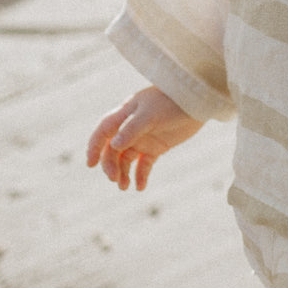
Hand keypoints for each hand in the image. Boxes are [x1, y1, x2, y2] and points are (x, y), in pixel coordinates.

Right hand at [86, 86, 203, 190]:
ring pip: (126, 160)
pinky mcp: (157, 147)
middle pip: (113, 150)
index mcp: (125, 114)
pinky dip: (140, 176)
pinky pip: (144, 164)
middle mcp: (131, 128)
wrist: (197, 101)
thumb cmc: (171, 101)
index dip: (94, 146)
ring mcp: (144, 138)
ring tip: (126, 187)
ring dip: (123, 173)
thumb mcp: (151, 114)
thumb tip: (113, 145)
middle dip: (111, 165)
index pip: (104, 131)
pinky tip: (140, 187)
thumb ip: (132, 129)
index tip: (91, 164)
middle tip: (116, 179)